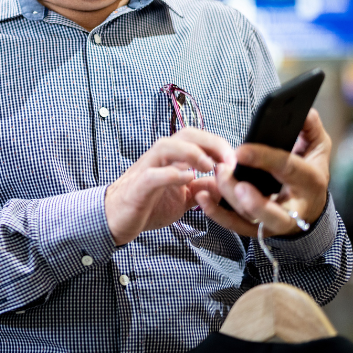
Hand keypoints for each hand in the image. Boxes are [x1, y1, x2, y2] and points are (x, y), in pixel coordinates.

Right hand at [105, 128, 235, 245]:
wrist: (116, 218)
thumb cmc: (148, 203)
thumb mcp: (183, 198)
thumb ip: (202, 189)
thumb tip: (226, 185)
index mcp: (172, 157)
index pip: (197, 137)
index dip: (218, 144)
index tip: (236, 160)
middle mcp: (159, 158)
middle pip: (185, 134)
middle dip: (210, 143)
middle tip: (229, 161)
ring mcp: (147, 169)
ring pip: (166, 146)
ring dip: (191, 153)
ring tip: (209, 166)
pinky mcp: (138, 187)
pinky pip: (153, 175)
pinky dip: (171, 174)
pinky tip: (187, 179)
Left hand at [195, 109, 330, 236]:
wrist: (311, 205)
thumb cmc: (309, 170)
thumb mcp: (317, 147)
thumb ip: (311, 127)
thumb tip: (304, 111)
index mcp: (310, 182)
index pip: (288, 169)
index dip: (264, 159)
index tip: (240, 150)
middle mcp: (294, 209)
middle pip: (274, 213)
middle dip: (250, 198)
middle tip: (227, 174)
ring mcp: (274, 223)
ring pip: (250, 218)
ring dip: (227, 197)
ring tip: (215, 173)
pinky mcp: (257, 230)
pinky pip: (236, 227)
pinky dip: (217, 214)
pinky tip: (202, 196)